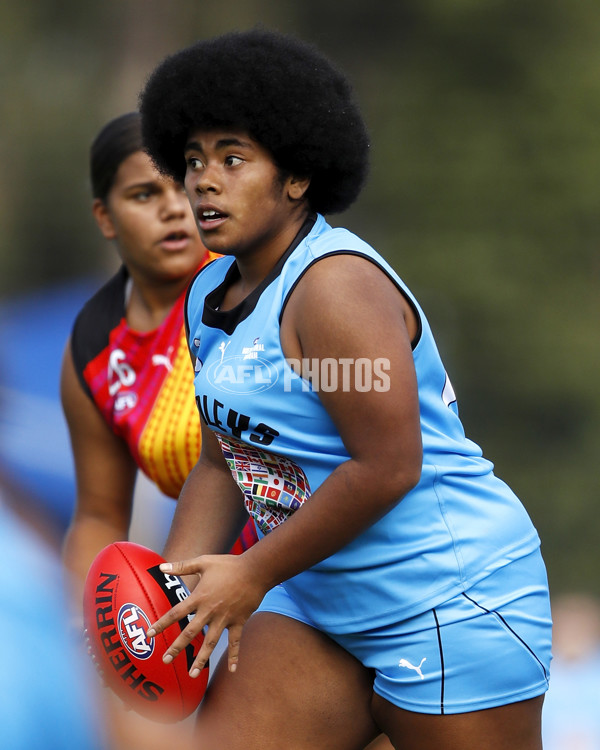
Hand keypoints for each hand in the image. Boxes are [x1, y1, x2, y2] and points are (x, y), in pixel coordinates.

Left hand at [146, 553, 266, 675]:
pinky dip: (234, 656)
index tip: (149, 634)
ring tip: (192, 675)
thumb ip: (182, 566)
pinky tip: (232, 670)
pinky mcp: (238, 622)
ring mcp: (225, 619)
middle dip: (176, 648)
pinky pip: (235, 642)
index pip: (176, 613)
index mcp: (200, 597)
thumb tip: (161, 567)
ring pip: (210, 643)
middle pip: (190, 633)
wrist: (255, 570)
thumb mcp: (203, 562)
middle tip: (165, 660)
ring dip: (201, 659)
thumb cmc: (229, 564)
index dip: (161, 624)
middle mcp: (210, 611)